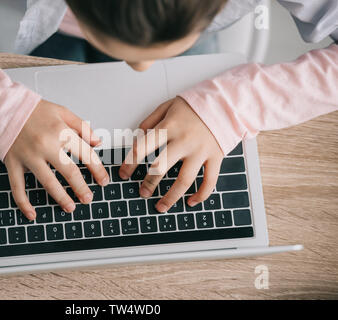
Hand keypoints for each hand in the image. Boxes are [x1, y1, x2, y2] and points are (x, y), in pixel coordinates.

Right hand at [4, 99, 109, 219]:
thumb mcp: (63, 112)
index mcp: (60, 132)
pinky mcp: (13, 163)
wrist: (5, 108)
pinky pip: (17, 187)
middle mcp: (45, 145)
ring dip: (60, 197)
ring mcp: (28, 156)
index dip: (97, 170)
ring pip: (47, 182)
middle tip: (88, 199)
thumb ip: (82, 127)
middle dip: (81, 188)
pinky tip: (32, 214)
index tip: (103, 181)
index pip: (85, 155)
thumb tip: (97, 142)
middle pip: (69, 172)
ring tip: (70, 207)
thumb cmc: (35, 111)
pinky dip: (23, 202)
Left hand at [119, 97, 223, 212]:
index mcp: (169, 126)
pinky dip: (201, 195)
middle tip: (142, 193)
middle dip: (149, 183)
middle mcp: (184, 140)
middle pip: (161, 167)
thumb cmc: (193, 105)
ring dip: (171, 197)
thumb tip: (137, 139)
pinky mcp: (216, 157)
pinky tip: (190, 202)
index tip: (123, 174)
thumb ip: (150, 121)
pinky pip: (209, 181)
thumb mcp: (167, 106)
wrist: (225, 102)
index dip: (130, 163)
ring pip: (184, 180)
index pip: (143, 147)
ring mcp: (201, 151)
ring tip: (161, 207)